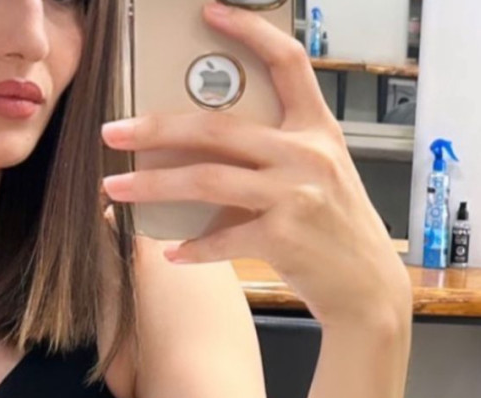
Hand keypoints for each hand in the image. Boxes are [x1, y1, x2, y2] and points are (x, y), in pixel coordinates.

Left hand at [100, 0, 411, 327]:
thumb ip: (277, 152)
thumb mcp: (320, 174)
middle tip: (114, 132)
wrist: (367, 286)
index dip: (248, 30)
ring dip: (153, 185)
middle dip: (156, 128)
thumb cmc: (336, 230)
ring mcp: (295, 196)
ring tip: (115, 189)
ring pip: (207, 179)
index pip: (286, 61)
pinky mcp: (284, 239)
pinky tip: (169, 252)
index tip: (207, 12)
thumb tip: (207, 146)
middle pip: (217, 127)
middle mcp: (307, 154)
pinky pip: (222, 239)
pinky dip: (192, 248)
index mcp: (316, 128)